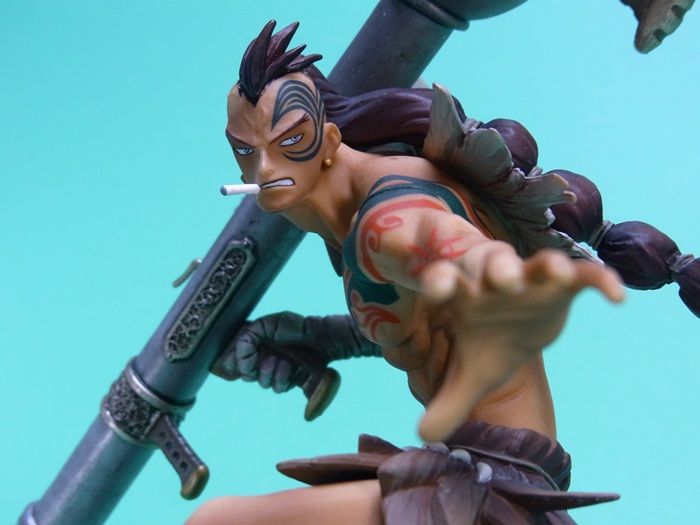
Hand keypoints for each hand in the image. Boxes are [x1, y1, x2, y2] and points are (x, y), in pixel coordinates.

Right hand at [212, 312, 314, 392]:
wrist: (319, 337)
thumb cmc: (294, 327)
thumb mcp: (264, 324)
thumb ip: (245, 338)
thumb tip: (240, 361)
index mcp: (254, 346)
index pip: (233, 362)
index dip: (238, 364)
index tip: (246, 360)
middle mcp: (262, 360)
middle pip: (247, 375)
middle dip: (258, 367)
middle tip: (271, 356)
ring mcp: (275, 372)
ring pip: (262, 383)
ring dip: (272, 372)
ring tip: (284, 360)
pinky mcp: (288, 382)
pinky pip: (278, 388)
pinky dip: (283, 378)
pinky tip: (291, 367)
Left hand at [417, 244, 623, 441]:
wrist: (516, 330)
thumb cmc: (487, 345)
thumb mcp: (470, 374)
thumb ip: (449, 401)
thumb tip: (424, 436)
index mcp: (464, 296)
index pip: (446, 280)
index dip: (439, 281)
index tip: (435, 290)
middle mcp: (495, 281)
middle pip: (494, 263)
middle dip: (500, 269)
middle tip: (505, 281)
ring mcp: (532, 279)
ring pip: (540, 263)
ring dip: (550, 265)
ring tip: (559, 273)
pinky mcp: (564, 285)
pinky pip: (585, 275)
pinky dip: (601, 280)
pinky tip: (616, 298)